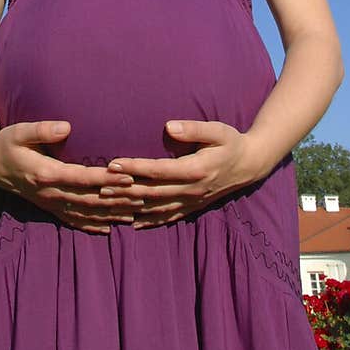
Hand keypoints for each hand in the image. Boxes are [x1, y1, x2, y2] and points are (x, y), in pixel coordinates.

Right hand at [0, 120, 143, 233]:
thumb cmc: (8, 142)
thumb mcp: (20, 130)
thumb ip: (43, 129)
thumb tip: (67, 126)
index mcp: (46, 173)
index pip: (83, 178)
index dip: (107, 179)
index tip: (129, 177)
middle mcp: (50, 193)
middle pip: (89, 199)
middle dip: (117, 200)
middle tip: (143, 198)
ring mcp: (50, 203)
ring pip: (84, 213)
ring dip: (110, 214)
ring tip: (134, 214)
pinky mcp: (49, 207)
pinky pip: (72, 220)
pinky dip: (91, 225)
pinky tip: (108, 228)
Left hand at [103, 121, 262, 227]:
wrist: (250, 164)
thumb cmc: (231, 142)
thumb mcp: (217, 130)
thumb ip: (193, 129)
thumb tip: (169, 126)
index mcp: (196, 169)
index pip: (158, 170)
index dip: (134, 168)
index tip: (113, 163)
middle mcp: (191, 189)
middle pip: (152, 192)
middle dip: (124, 189)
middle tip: (99, 186)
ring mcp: (192, 201)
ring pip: (156, 207)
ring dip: (131, 205)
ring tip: (108, 202)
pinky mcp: (192, 207)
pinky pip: (168, 217)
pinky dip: (149, 220)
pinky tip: (132, 223)